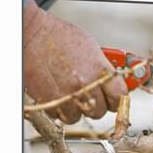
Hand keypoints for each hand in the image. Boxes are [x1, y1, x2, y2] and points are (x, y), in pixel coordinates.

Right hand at [23, 0, 126, 123]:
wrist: (32, 35)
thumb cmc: (62, 38)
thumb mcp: (92, 48)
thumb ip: (105, 70)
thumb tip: (118, 86)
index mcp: (99, 70)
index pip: (119, 98)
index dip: (116, 99)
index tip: (113, 98)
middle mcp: (85, 86)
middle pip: (100, 112)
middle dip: (96, 104)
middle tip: (89, 93)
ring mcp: (67, 96)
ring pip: (79, 117)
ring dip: (76, 108)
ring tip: (70, 92)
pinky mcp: (50, 103)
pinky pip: (60, 116)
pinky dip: (60, 108)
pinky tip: (57, 92)